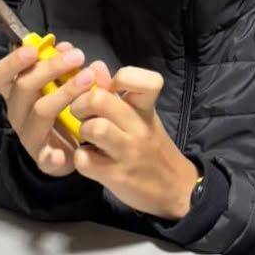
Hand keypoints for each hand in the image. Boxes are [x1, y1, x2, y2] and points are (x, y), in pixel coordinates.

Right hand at [0, 42, 109, 177]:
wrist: (68, 152)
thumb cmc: (62, 110)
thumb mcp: (67, 83)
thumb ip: (69, 65)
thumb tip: (69, 49)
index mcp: (16, 93)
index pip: (0, 75)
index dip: (12, 61)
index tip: (33, 48)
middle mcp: (17, 113)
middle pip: (23, 88)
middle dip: (50, 68)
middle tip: (77, 56)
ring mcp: (29, 137)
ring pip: (40, 112)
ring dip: (65, 93)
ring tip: (89, 80)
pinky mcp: (44, 159)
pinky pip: (46, 158)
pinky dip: (53, 156)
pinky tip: (63, 154)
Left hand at [67, 67, 199, 220]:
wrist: (174, 188)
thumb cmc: (151, 146)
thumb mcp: (140, 116)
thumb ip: (117, 92)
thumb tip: (96, 66)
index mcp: (145, 108)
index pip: (146, 80)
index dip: (122, 77)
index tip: (111, 87)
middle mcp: (139, 127)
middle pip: (100, 99)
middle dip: (81, 103)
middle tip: (82, 113)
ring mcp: (129, 152)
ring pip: (94, 128)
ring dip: (82, 131)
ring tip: (86, 137)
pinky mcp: (117, 176)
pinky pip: (85, 160)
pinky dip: (81, 158)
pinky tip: (89, 158)